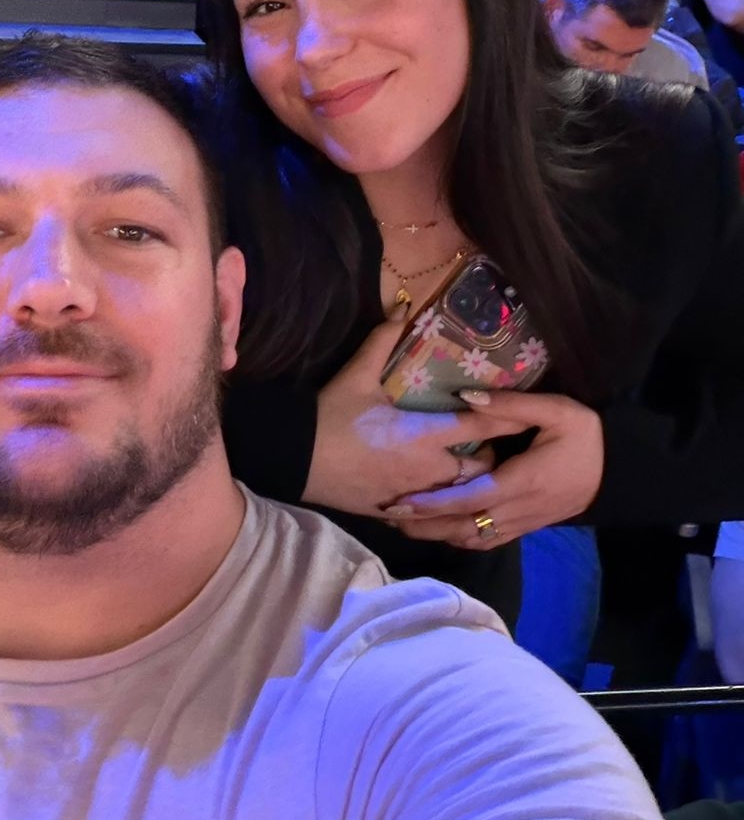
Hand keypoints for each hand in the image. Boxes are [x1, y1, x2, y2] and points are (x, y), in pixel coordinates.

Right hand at [307, 318, 494, 517]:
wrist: (295, 460)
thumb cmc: (330, 417)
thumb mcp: (356, 375)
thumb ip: (382, 342)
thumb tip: (401, 309)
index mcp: (425, 435)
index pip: (480, 427)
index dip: (506, 419)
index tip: (523, 414)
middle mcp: (428, 468)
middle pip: (479, 468)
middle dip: (489, 457)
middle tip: (486, 443)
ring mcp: (413, 493)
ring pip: (458, 494)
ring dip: (465, 482)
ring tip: (465, 469)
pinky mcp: (395, 510)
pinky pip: (428, 510)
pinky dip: (437, 501)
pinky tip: (433, 493)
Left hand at [380, 389, 603, 548]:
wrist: (618, 472)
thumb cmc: (587, 436)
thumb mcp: (557, 410)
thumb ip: (511, 404)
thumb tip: (465, 396)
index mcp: (523, 481)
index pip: (470, 498)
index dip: (434, 503)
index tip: (402, 501)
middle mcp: (519, 510)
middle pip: (463, 526)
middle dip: (424, 524)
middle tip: (388, 515)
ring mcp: (522, 524)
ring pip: (472, 538)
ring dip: (437, 534)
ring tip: (402, 523)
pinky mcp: (524, 528)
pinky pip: (486, 541)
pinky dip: (458, 538)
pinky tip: (437, 529)